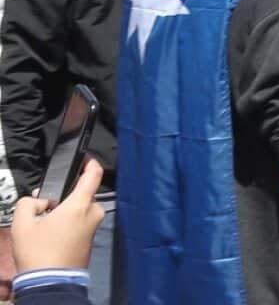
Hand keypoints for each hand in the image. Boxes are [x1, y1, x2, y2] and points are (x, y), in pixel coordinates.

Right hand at [12, 158, 104, 272]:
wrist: (51, 282)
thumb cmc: (39, 252)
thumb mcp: (22, 223)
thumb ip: (29, 203)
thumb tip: (41, 201)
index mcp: (81, 204)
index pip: (94, 174)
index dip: (90, 162)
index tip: (83, 158)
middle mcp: (93, 213)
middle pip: (81, 193)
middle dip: (64, 195)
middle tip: (44, 204)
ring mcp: (94, 226)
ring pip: (79, 208)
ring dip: (64, 210)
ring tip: (43, 222)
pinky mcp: (91, 238)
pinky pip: (80, 221)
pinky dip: (68, 221)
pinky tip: (51, 233)